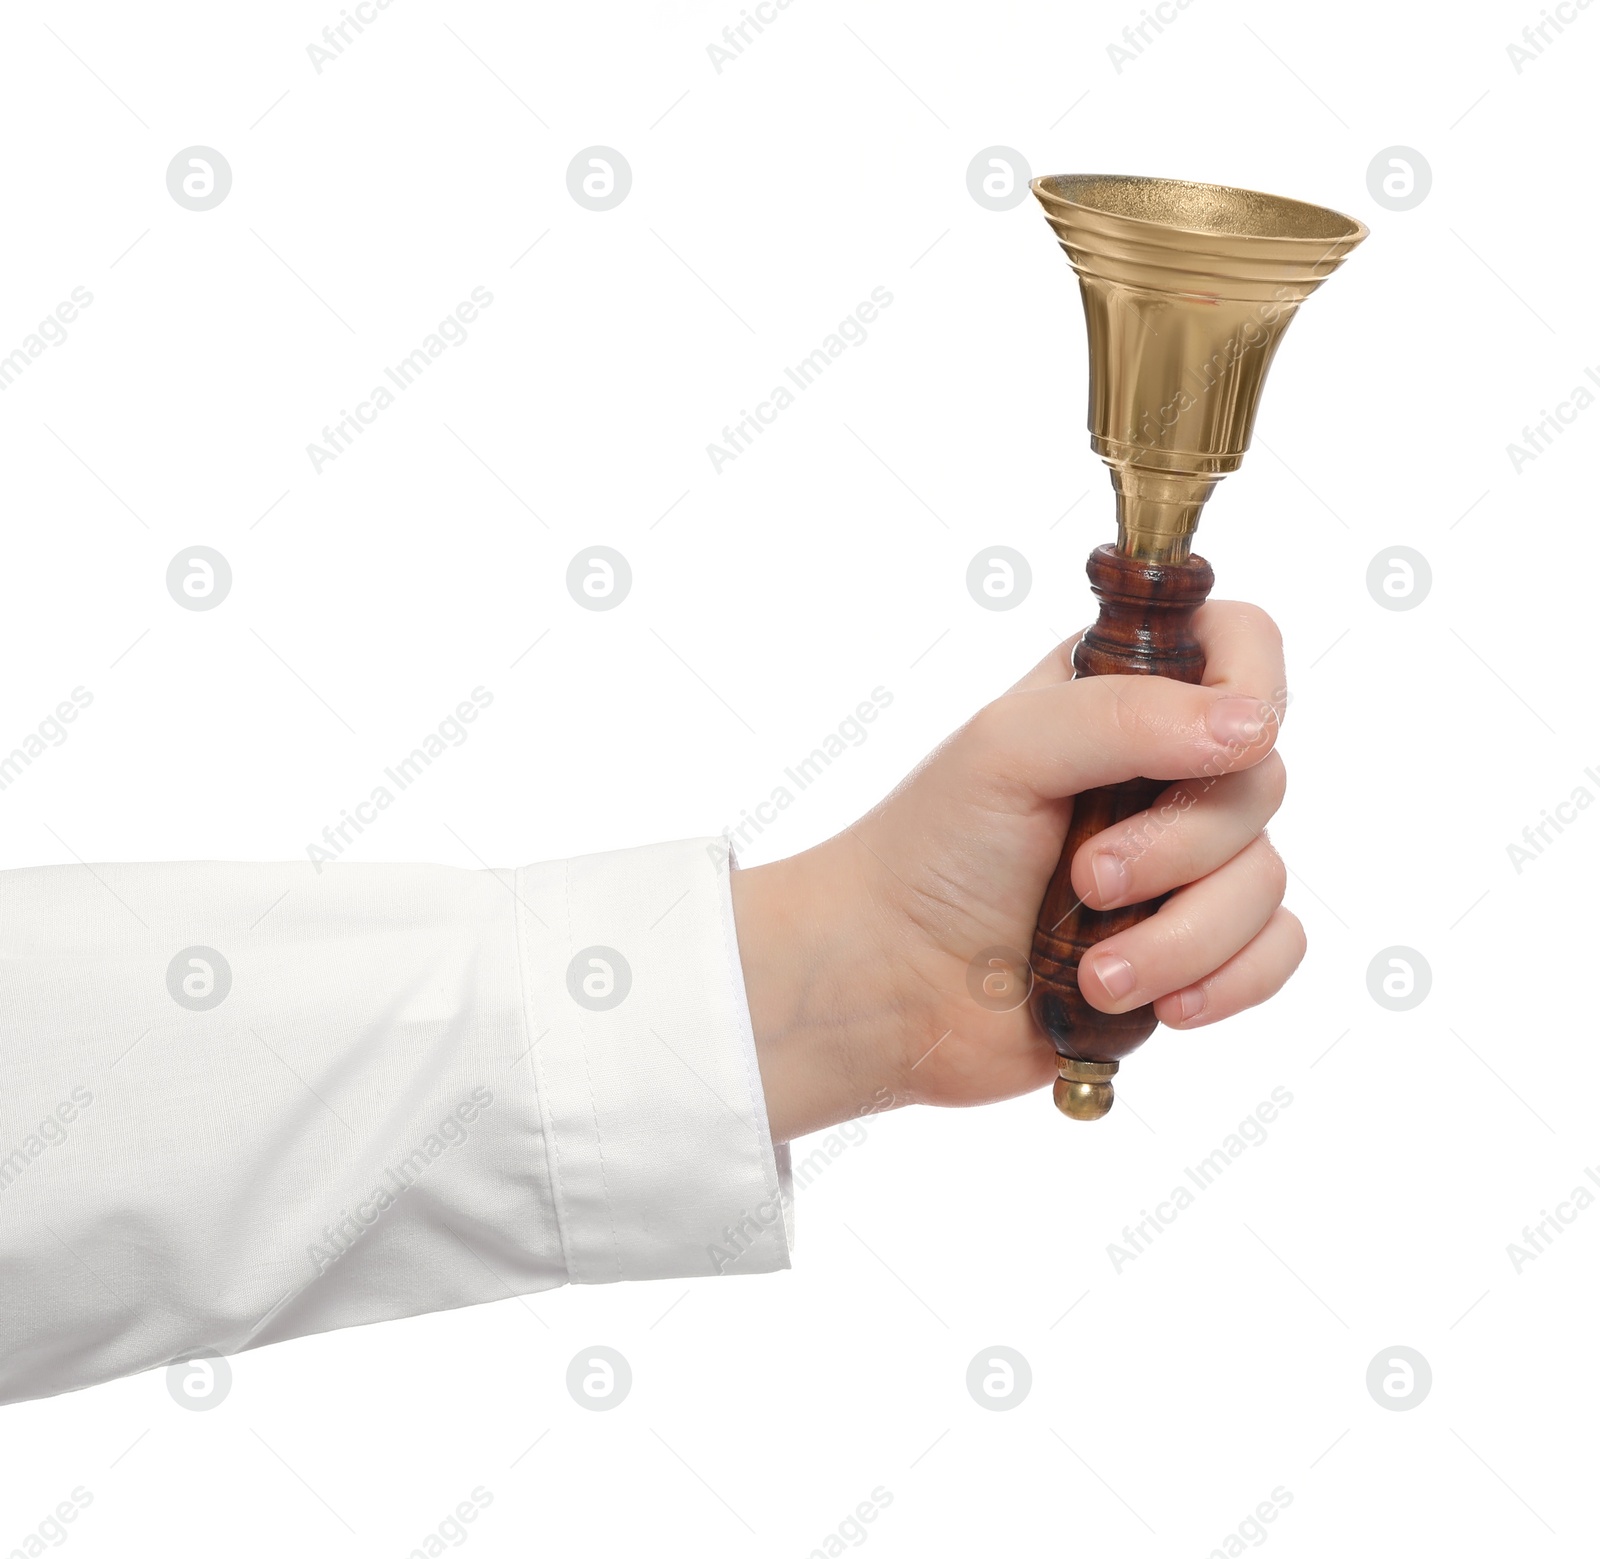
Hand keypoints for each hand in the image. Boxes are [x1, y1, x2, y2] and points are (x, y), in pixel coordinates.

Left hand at [731, 603, 1299, 1142]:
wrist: (892, 985)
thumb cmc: (930, 851)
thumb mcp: (1009, 749)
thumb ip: (1126, 715)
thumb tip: (1253, 727)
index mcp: (1118, 695)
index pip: (1240, 643)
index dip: (1251, 685)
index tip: (1218, 742)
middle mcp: (1163, 771)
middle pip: (1260, 782)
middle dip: (1178, 849)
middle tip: (1084, 877)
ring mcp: (1181, 865)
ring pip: (1265, 881)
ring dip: (1181, 937)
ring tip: (1097, 970)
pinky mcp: (1190, 949)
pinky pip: (1275, 952)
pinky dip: (1227, 982)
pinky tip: (1163, 1006)